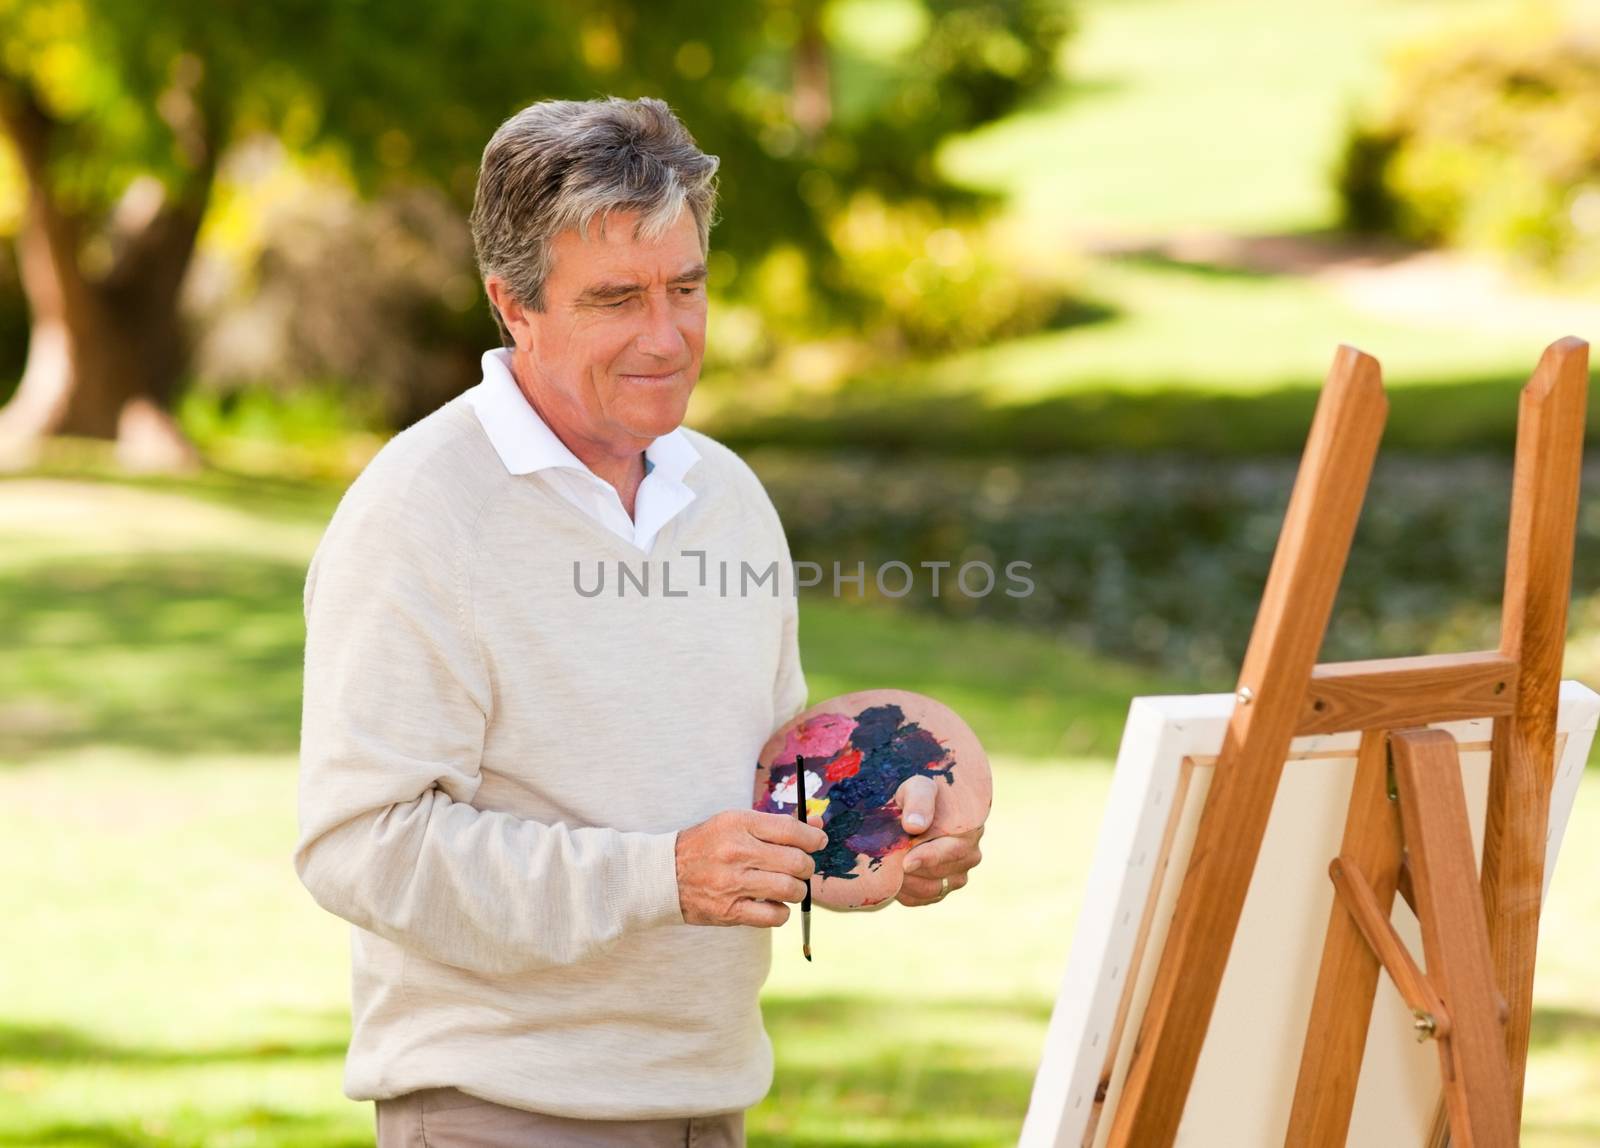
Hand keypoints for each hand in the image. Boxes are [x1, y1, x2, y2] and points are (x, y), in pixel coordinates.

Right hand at [675, 809, 828, 926]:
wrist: (664, 875)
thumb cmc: (707, 845)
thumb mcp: (736, 824)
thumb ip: (777, 825)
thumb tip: (818, 825)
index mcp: (738, 824)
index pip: (791, 830)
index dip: (813, 837)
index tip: (818, 842)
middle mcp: (736, 852)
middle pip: (797, 862)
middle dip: (807, 866)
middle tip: (801, 868)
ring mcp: (733, 883)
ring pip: (790, 889)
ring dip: (796, 890)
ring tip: (786, 885)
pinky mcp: (729, 911)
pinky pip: (774, 916)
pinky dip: (781, 912)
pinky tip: (772, 904)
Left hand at [892, 774, 983, 907]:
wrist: (914, 809)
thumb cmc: (918, 793)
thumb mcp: (918, 786)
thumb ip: (919, 801)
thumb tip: (915, 826)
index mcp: (970, 829)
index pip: (952, 851)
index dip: (927, 858)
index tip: (906, 862)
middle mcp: (970, 855)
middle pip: (939, 872)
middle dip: (911, 868)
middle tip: (887, 860)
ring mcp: (959, 875)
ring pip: (931, 889)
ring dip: (906, 882)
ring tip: (888, 866)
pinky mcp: (944, 888)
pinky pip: (922, 899)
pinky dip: (905, 892)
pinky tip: (892, 876)